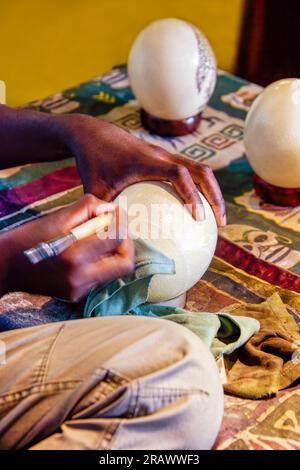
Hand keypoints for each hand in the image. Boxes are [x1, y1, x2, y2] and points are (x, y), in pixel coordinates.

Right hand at [0, 195, 133, 299]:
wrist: (5, 266)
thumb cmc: (29, 237)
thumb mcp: (57, 217)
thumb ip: (88, 208)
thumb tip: (112, 209)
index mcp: (74, 255)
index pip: (116, 238)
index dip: (122, 221)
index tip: (118, 211)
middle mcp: (80, 277)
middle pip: (125, 264)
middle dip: (127, 243)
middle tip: (118, 228)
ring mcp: (79, 290)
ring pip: (115, 271)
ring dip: (115, 252)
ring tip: (102, 237)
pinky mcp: (76, 295)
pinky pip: (101, 277)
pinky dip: (101, 261)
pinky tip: (88, 251)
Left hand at [64, 115, 225, 224]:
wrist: (92, 134)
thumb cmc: (92, 163)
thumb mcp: (95, 189)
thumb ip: (105, 213)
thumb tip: (116, 242)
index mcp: (147, 161)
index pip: (179, 174)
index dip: (192, 194)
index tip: (200, 217)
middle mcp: (162, 156)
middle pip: (202, 171)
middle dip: (215, 196)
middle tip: (221, 223)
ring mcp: (165, 155)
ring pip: (199, 170)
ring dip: (211, 192)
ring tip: (215, 220)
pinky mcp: (164, 158)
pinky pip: (189, 172)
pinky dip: (197, 189)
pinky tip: (193, 212)